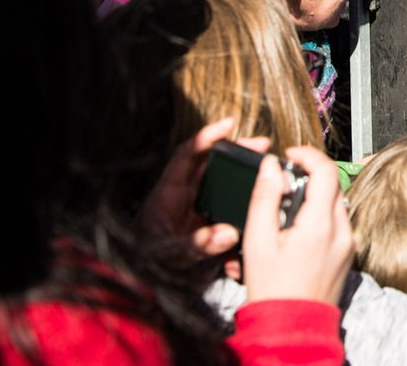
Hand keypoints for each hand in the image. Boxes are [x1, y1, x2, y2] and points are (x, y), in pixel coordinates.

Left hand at [138, 118, 270, 264]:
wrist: (141, 282)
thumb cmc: (146, 263)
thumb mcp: (170, 254)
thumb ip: (197, 244)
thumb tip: (229, 233)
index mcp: (168, 193)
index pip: (187, 155)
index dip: (207, 137)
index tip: (229, 124)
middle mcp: (182, 196)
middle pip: (210, 163)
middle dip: (235, 150)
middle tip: (261, 145)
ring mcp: (194, 207)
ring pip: (220, 180)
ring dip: (241, 171)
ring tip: (265, 165)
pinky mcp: (204, 222)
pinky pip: (224, 204)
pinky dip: (240, 199)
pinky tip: (256, 198)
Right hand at [242, 146, 353, 304]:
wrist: (292, 326)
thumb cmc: (273, 290)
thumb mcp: (258, 240)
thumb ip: (264, 198)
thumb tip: (270, 167)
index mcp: (320, 224)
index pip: (326, 170)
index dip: (307, 155)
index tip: (290, 155)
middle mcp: (341, 231)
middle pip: (332, 184)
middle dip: (308, 176)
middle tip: (281, 186)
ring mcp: (347, 243)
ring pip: (335, 202)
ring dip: (313, 197)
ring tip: (286, 214)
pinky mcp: (347, 253)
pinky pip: (337, 222)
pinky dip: (319, 215)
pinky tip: (297, 231)